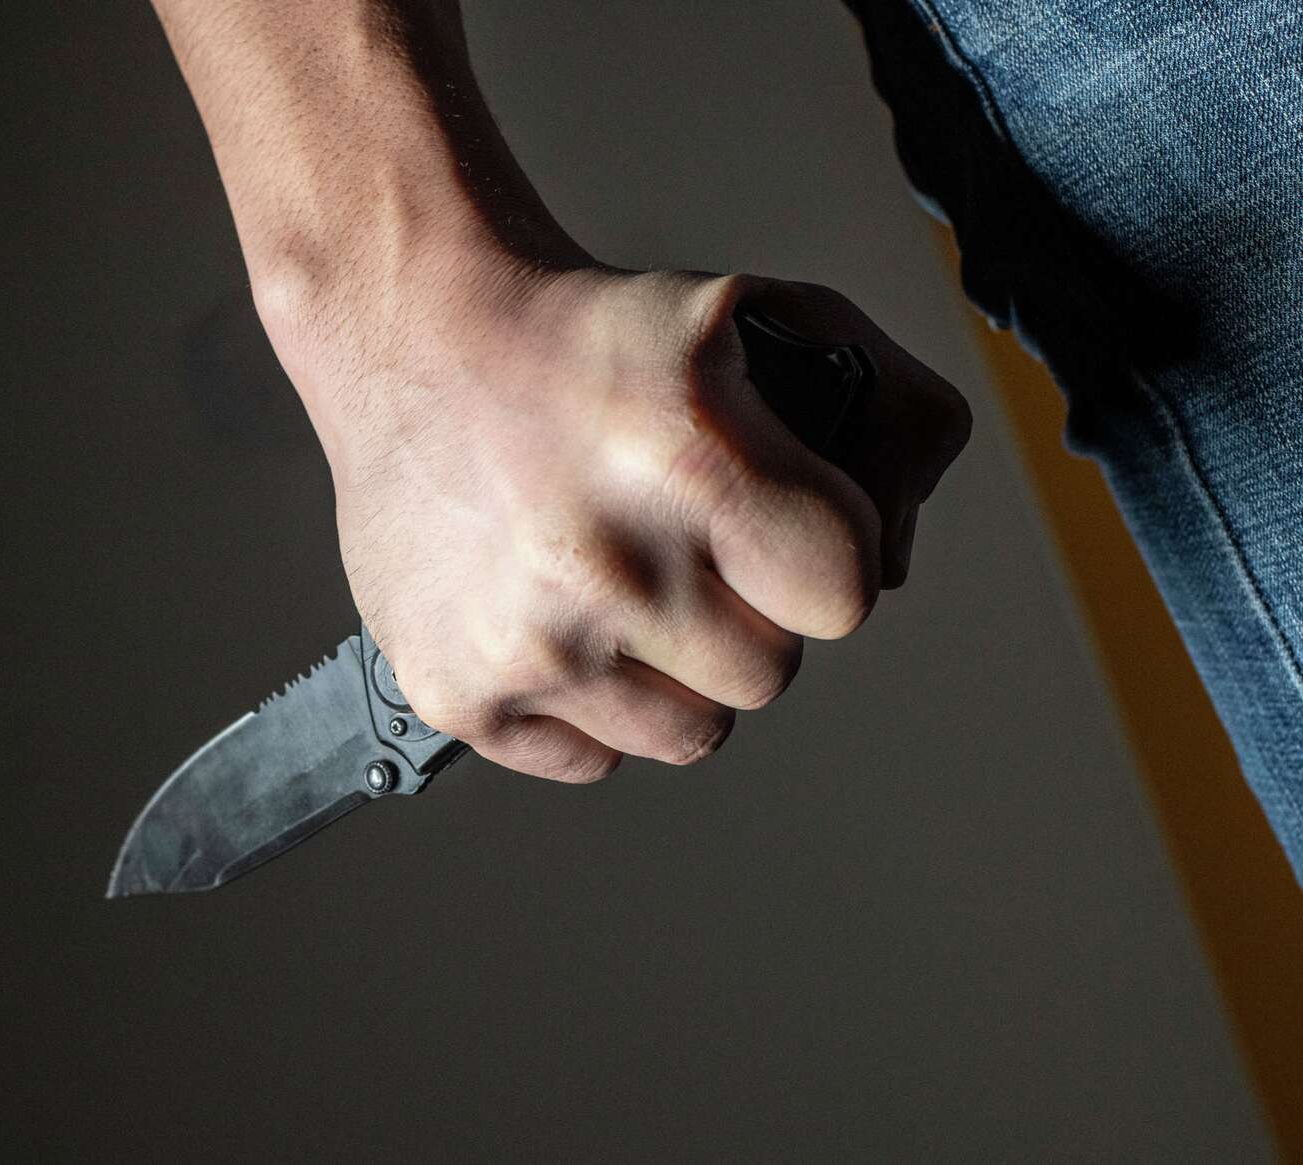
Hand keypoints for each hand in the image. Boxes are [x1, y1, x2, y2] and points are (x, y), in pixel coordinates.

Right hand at [262, 255, 970, 779]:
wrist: (411, 340)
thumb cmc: (585, 338)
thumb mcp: (760, 317)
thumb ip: (888, 414)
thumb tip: (904, 555)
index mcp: (690, 460)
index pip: (845, 596)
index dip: (823, 560)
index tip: (776, 526)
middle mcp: (605, 564)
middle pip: (767, 674)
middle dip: (745, 615)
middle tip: (683, 546)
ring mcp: (529, 643)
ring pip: (689, 734)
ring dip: (673, 672)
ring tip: (619, 583)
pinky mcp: (460, 692)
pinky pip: (590, 760)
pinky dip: (586, 705)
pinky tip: (558, 616)